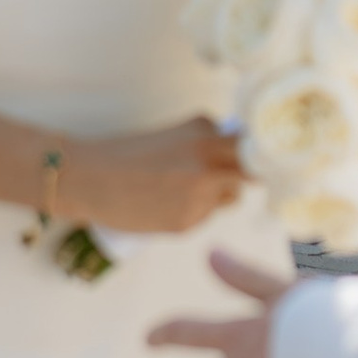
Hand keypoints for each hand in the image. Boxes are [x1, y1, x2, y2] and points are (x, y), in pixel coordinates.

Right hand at [57, 117, 246, 236]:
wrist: (90, 178)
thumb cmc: (130, 152)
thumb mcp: (176, 133)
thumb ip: (209, 138)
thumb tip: (239, 148)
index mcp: (205, 138)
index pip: (255, 148)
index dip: (264, 153)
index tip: (266, 155)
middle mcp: (208, 168)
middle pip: (250, 176)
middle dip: (245, 174)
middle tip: (233, 172)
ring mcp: (199, 199)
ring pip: (227, 198)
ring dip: (217, 194)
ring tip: (180, 186)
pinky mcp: (187, 224)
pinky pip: (205, 216)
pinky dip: (194, 211)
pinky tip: (165, 203)